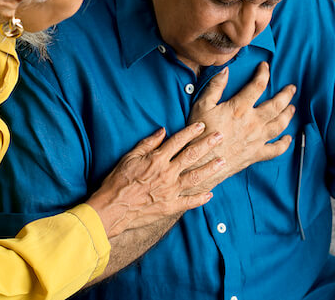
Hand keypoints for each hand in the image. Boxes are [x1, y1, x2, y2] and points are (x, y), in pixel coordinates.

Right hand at [85, 122, 224, 237]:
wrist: (112, 208)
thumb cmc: (117, 181)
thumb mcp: (129, 157)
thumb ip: (147, 143)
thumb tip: (162, 131)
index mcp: (157, 159)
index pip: (178, 141)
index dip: (191, 132)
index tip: (201, 125)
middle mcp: (167, 173)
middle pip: (192, 155)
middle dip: (207, 144)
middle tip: (220, 136)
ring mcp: (170, 191)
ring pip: (196, 177)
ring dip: (210, 168)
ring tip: (222, 161)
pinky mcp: (170, 206)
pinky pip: (189, 202)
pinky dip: (201, 198)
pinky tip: (210, 194)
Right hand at [187, 61, 294, 187]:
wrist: (200, 163)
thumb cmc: (199, 134)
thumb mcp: (201, 106)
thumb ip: (215, 87)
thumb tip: (225, 70)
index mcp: (239, 108)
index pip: (257, 86)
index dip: (263, 74)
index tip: (265, 67)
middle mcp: (252, 123)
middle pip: (277, 105)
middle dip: (286, 94)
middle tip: (292, 88)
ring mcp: (257, 139)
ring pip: (280, 125)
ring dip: (288, 115)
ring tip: (292, 108)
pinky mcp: (256, 154)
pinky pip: (276, 149)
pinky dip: (285, 143)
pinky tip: (288, 138)